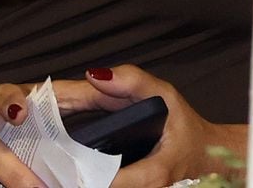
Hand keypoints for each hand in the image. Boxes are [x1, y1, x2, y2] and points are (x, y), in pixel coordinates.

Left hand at [50, 65, 244, 187]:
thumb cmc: (185, 127)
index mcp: (152, 174)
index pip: (106, 182)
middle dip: (73, 177)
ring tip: (53, 165)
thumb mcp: (166, 95)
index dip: (78, 173)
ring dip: (78, 179)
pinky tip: (70, 169)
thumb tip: (94, 75)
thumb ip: (133, 82)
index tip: (54, 158)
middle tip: (46, 162)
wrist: (206, 154)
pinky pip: (108, 187)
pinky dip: (89, 178)